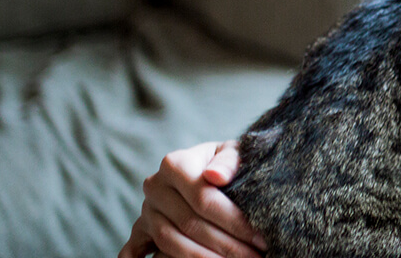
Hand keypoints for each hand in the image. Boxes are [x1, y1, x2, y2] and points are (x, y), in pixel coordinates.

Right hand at [118, 141, 266, 257]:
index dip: (234, 222)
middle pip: (190, 224)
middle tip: (255, 256)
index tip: (260, 238)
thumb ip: (229, 161)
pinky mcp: (141, 229)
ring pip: (171, 242)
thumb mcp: (235, 153)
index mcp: (175, 164)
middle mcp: (155, 186)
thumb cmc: (229, 162)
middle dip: (227, 245)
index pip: (203, 199)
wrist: (211, 168)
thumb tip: (215, 176)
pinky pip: (142, 250)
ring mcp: (146, 210)